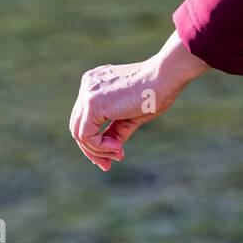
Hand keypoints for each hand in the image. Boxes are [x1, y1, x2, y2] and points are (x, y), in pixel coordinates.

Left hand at [69, 29, 209, 170]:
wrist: (164, 77)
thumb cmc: (154, 93)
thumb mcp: (131, 116)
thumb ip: (116, 130)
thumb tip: (110, 150)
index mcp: (96, 84)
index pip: (85, 119)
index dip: (94, 142)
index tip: (111, 156)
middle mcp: (88, 85)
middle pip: (78, 127)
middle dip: (92, 150)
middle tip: (107, 165)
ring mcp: (87, 93)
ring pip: (79, 133)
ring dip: (98, 151)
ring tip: (118, 154)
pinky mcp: (92, 103)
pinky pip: (86, 135)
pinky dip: (100, 147)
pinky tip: (117, 148)